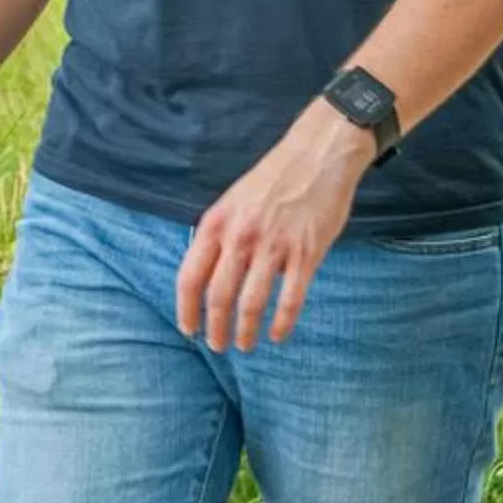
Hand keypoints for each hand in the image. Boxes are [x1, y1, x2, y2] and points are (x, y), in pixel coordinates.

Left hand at [174, 102, 370, 351]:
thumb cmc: (271, 180)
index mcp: (216, 223)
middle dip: (215, 328)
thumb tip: (207, 275)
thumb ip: (219, 235)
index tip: (188, 330)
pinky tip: (278, 336)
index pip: (190, 276)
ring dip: (246, 331)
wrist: (316, 156)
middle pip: (218, 296)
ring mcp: (274, 246)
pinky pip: (290, 298)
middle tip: (217, 346)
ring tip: (245, 345)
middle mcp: (240, 237)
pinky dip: (282, 323)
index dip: (186, 309)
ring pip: (252, 303)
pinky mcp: (306, 253)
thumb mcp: (232, 201)